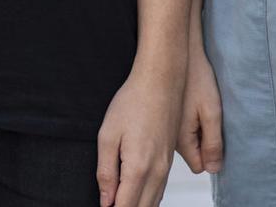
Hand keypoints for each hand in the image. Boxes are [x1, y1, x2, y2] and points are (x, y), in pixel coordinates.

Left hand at [96, 62, 180, 206]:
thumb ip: (106, 173)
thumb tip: (106, 201)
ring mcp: (166, 166)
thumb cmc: (134, 102)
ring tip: (120, 203)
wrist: (161, 81)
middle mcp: (157, 171)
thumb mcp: (108, 136)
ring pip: (154, 203)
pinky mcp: (169, 160)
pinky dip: (148, 200)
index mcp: (138, 167)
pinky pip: (160, 190)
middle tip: (109, 205)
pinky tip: (137, 199)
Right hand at [175, 42, 223, 174]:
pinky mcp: (165, 116)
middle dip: (203, 145)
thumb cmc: (196, 79)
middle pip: (192, 155)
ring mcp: (166, 127)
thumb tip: (214, 169)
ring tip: (201, 108)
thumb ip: (213, 143)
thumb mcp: (212, 112)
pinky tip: (192, 103)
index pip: (199, 165)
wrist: (178, 52)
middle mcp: (169, 138)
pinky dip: (188, 121)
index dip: (210, 155)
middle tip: (209, 119)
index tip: (215, 137)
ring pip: (186, 142)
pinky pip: (179, 129)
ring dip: (196, 132)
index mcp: (182, 140)